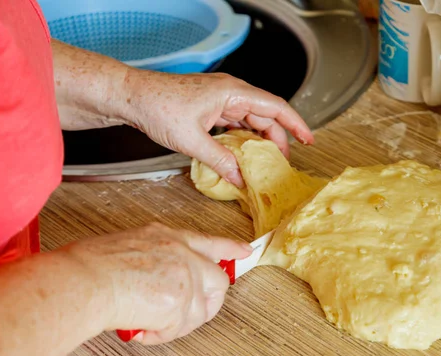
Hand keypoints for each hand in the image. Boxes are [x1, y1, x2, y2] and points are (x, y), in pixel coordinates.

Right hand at [59, 222, 251, 344]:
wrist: (82, 280)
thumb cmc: (90, 265)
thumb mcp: (129, 244)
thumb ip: (155, 258)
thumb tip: (158, 281)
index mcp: (168, 237)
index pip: (208, 241)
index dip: (229, 248)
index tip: (244, 251)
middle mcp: (182, 253)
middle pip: (219, 280)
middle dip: (207, 303)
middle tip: (185, 314)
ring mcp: (184, 276)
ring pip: (199, 311)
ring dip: (174, 324)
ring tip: (147, 321)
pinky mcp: (180, 301)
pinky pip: (179, 328)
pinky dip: (159, 335)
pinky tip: (140, 327)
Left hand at [118, 70, 313, 187]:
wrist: (131, 96)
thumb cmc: (158, 107)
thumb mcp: (192, 141)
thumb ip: (220, 160)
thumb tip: (240, 178)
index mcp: (232, 92)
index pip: (275, 107)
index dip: (296, 124)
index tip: (309, 139)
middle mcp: (230, 92)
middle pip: (265, 116)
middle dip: (277, 139)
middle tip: (281, 163)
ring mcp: (220, 99)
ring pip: (250, 120)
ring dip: (258, 140)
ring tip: (263, 163)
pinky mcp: (210, 107)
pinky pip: (235, 122)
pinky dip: (242, 138)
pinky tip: (241, 154)